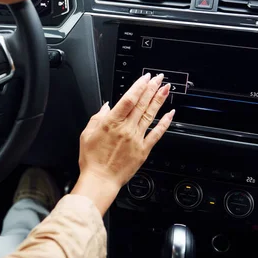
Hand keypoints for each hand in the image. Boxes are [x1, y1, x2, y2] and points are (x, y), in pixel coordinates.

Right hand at [71, 73, 174, 214]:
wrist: (100, 180)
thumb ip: (97, 118)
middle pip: (141, 104)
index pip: (128, 99)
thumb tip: (106, 106)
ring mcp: (136, 138)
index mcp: (111, 123)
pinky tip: (170, 114)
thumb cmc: (92, 160)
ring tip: (166, 89)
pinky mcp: (143, 150)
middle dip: (151, 88)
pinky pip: (156, 133)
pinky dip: (164, 123)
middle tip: (159, 78)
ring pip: (150, 115)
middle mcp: (126, 128)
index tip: (145, 78)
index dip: (138, 86)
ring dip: (159, 100)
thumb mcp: (87, 134)